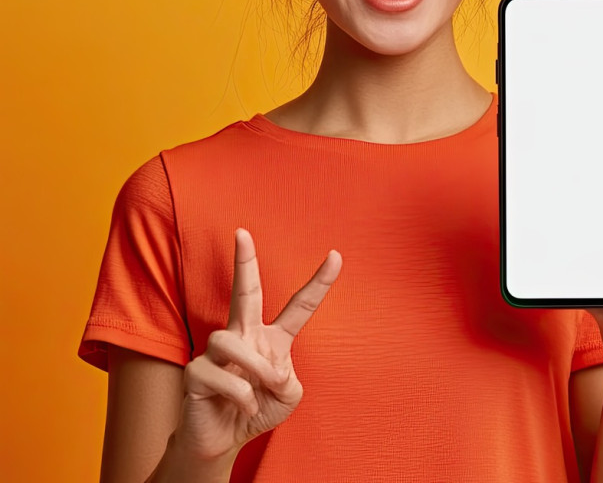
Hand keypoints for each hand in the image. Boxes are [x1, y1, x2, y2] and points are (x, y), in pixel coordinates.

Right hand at [174, 229, 341, 460]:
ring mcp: (217, 351)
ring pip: (232, 341)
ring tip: (258, 393)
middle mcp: (244, 335)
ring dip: (254, 370)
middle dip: (244, 262)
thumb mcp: (288, 395)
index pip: (300, 306)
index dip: (319, 282)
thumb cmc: (258, 408)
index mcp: (272, 338)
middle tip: (242, 232)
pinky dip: (240, 395)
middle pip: (245, 292)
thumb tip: (271, 368)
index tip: (336, 256)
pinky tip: (244, 407)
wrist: (223, 441)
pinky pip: (220, 374)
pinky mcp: (195, 371)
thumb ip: (288, 378)